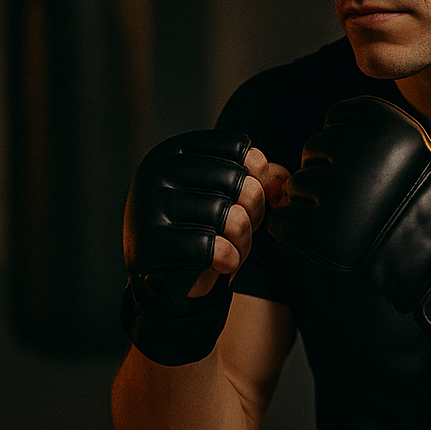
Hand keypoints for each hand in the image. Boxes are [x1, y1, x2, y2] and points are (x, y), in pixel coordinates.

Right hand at [121, 130, 275, 364]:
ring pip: (232, 218)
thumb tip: (282, 181)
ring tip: (231, 246)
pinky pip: (215, 249)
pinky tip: (221, 264)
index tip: (244, 199)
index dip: (257, 177)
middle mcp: (156, 173)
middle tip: (242, 229)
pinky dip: (230, 260)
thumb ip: (261, 177)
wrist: (167, 280)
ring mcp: (148, 208)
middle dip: (254, 211)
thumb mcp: (235, 194)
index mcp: (174, 152)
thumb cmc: (207, 227)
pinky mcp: (150, 247)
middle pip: (239, 182)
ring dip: (244, 240)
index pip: (239, 149)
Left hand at [269, 97, 430, 373]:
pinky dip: (294, 230)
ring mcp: (339, 192)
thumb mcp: (418, 148)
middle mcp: (363, 153)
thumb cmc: (426, 204)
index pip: (339, 114)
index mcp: (389, 126)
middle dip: (327, 169)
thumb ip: (374, 134)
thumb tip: (323, 130)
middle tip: (354, 198)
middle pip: (315, 146)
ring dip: (312, 201)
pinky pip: (284, 221)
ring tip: (345, 219)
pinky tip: (321, 237)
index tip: (360, 162)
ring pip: (297, 183)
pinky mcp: (320, 232)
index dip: (344, 140)